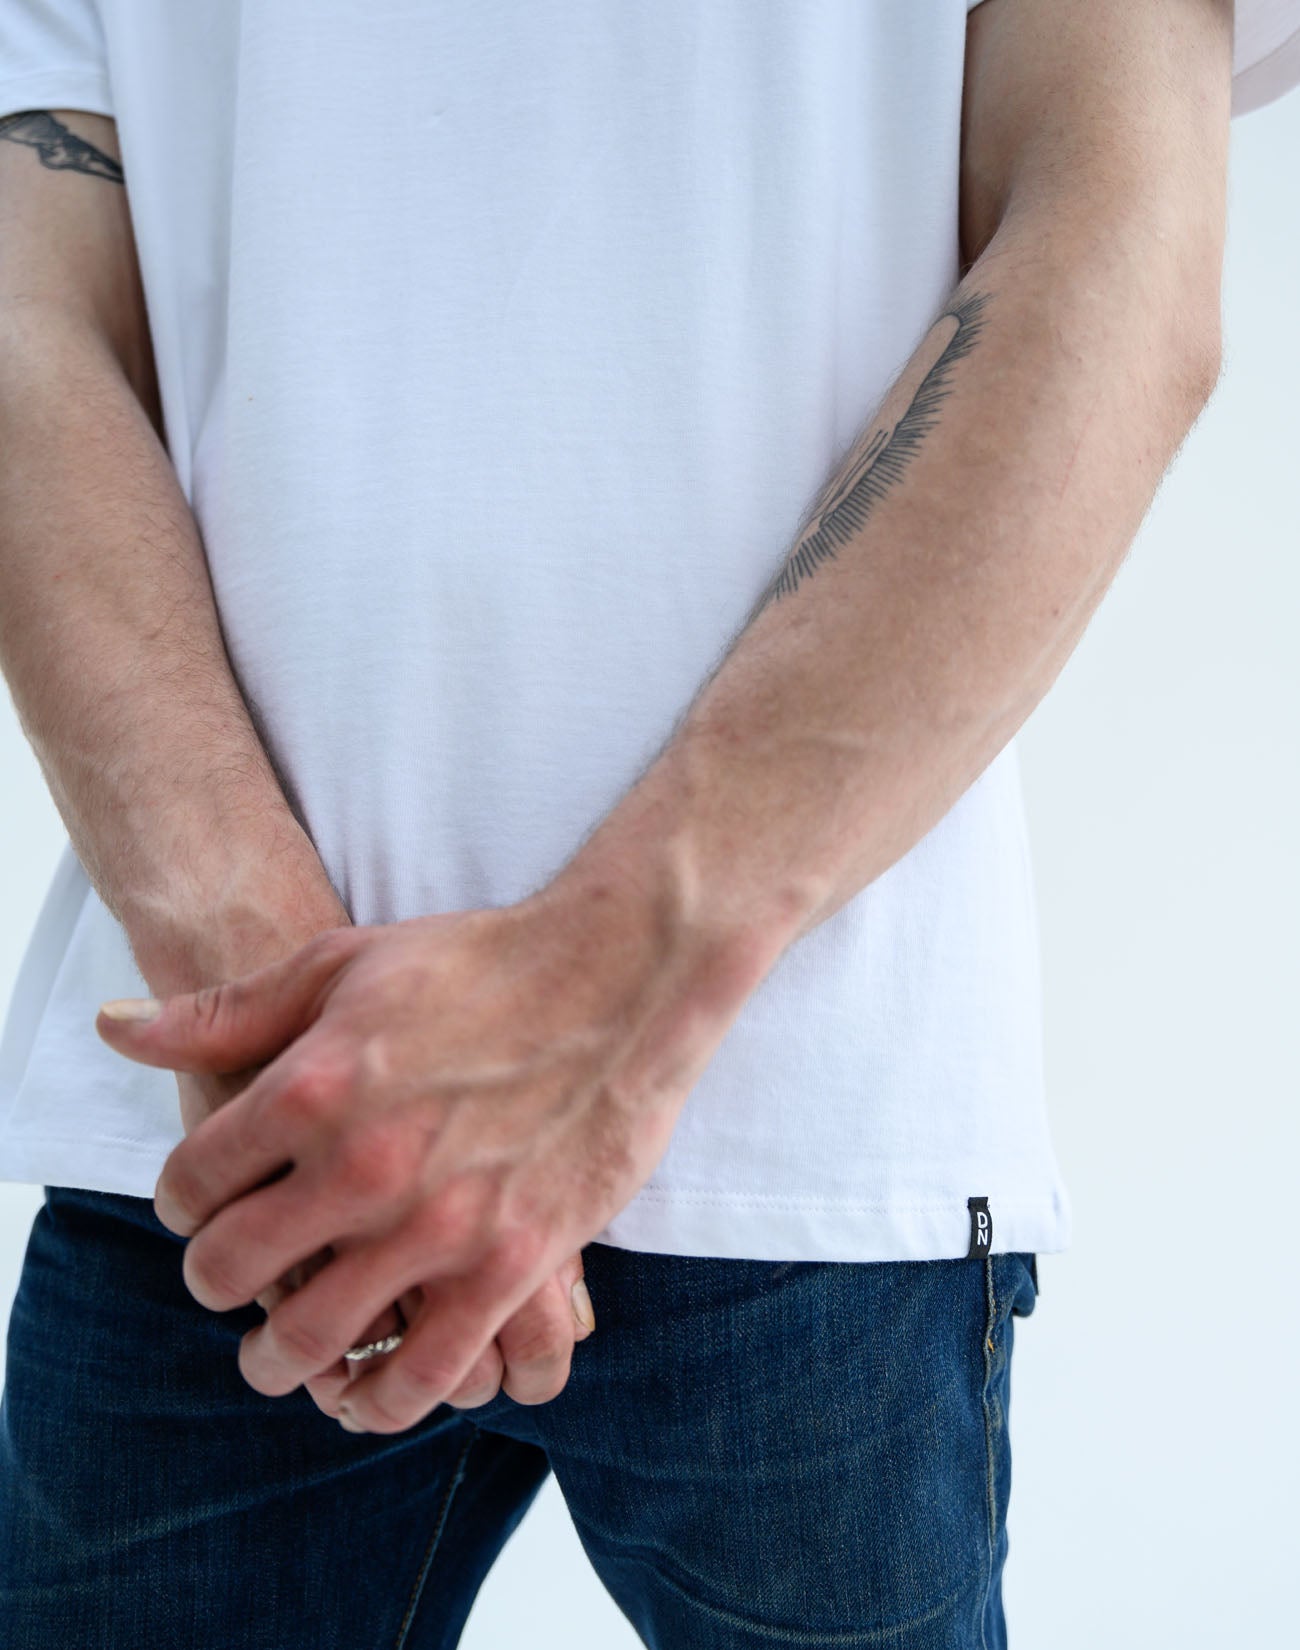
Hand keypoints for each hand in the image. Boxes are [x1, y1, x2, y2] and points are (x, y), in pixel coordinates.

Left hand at [97, 876, 732, 1433]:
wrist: (622, 979)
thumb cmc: (483, 962)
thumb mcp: (343, 962)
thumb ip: (229, 1012)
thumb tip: (117, 1029)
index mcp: (309, 1087)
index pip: (190, 1183)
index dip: (183, 1200)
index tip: (203, 1204)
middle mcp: (360, 1167)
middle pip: (229, 1271)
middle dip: (216, 1281)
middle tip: (232, 1279)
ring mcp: (436, 1226)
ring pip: (310, 1341)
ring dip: (279, 1358)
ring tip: (281, 1353)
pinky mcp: (509, 1267)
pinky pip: (421, 1373)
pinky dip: (381, 1397)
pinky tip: (370, 1386)